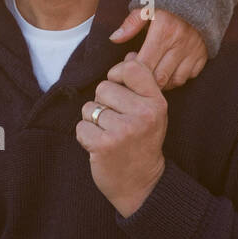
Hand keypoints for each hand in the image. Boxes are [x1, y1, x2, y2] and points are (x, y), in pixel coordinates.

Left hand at [75, 52, 167, 217]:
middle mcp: (143, 114)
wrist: (142, 184)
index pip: (130, 68)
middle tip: (116, 123)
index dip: (117, 76)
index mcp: (156, 102)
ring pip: (89, 107)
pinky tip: (99, 146)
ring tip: (109, 135)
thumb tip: (130, 53)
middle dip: (103, 103)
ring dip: (93, 121)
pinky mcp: (104, 145)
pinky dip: (85, 136)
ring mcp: (124, 130)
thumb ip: (141, 83)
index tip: (120, 92)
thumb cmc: (143, 143)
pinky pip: (81, 126)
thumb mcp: (151, 111)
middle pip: (103, 87)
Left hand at [109, 8, 207, 89]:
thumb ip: (131, 23)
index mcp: (164, 32)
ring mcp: (193, 51)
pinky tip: (168, 72)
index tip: (124, 70)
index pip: (144, 64)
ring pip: (176, 81)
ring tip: (151, 76)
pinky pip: (190, 76)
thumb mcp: (147, 5)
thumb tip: (115, 38)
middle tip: (136, 76)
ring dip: (162, 83)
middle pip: (159, 77)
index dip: (132, 72)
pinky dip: (178, 78)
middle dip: (145, 83)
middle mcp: (180, 44)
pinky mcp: (203, 54)